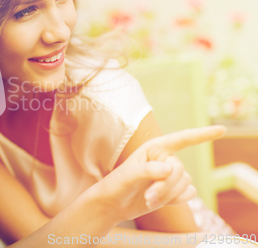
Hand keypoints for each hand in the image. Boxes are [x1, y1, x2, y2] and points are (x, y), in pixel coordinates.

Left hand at [95, 125, 225, 221]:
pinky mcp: (173, 190)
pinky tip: (159, 201)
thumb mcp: (128, 176)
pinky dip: (175, 201)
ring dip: (169, 195)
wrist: (113, 205)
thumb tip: (170, 168)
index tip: (222, 129)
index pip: (182, 139)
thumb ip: (147, 170)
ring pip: (186, 184)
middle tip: (148, 197)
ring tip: (148, 200)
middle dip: (167, 186)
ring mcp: (170, 175)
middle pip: (181, 171)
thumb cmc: (117, 185)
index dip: (203, 134)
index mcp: (154, 148)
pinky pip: (188, 195)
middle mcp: (165, 159)